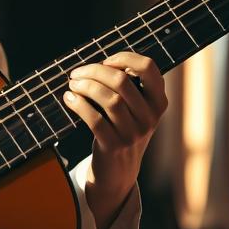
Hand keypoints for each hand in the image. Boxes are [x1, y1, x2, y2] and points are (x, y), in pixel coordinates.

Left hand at [62, 52, 167, 228]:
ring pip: (108, 98)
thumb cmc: (122, 129)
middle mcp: (150, 117)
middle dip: (94, 71)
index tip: (105, 61)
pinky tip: (69, 98)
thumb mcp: (136, 109)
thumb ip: (128, 86)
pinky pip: (94, 119)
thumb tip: (100, 63)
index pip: (149, 67)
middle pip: (121, 80)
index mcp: (158, 101)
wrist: (119, 171)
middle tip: (77, 73)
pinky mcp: (114, 146)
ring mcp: (134, 133)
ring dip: (85, 86)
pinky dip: (78, 104)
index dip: (124, 57)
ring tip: (72, 84)